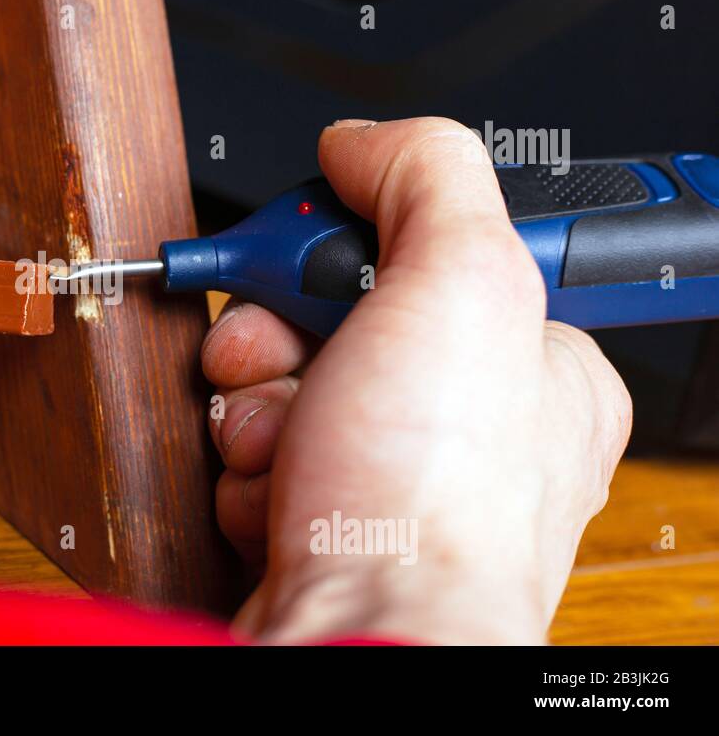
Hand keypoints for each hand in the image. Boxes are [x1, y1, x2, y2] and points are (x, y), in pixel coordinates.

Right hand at [203, 118, 631, 643]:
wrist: (357, 636)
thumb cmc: (433, 501)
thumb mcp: (462, 279)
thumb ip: (424, 173)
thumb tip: (361, 141)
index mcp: (530, 364)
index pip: (420, 257)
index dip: (350, 248)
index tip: (319, 248)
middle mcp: (463, 428)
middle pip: (333, 320)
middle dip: (278, 331)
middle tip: (271, 350)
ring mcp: (388, 481)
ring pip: (281, 390)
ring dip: (255, 407)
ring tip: (280, 444)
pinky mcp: (321, 523)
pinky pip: (254, 458)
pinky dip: (246, 468)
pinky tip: (274, 494)